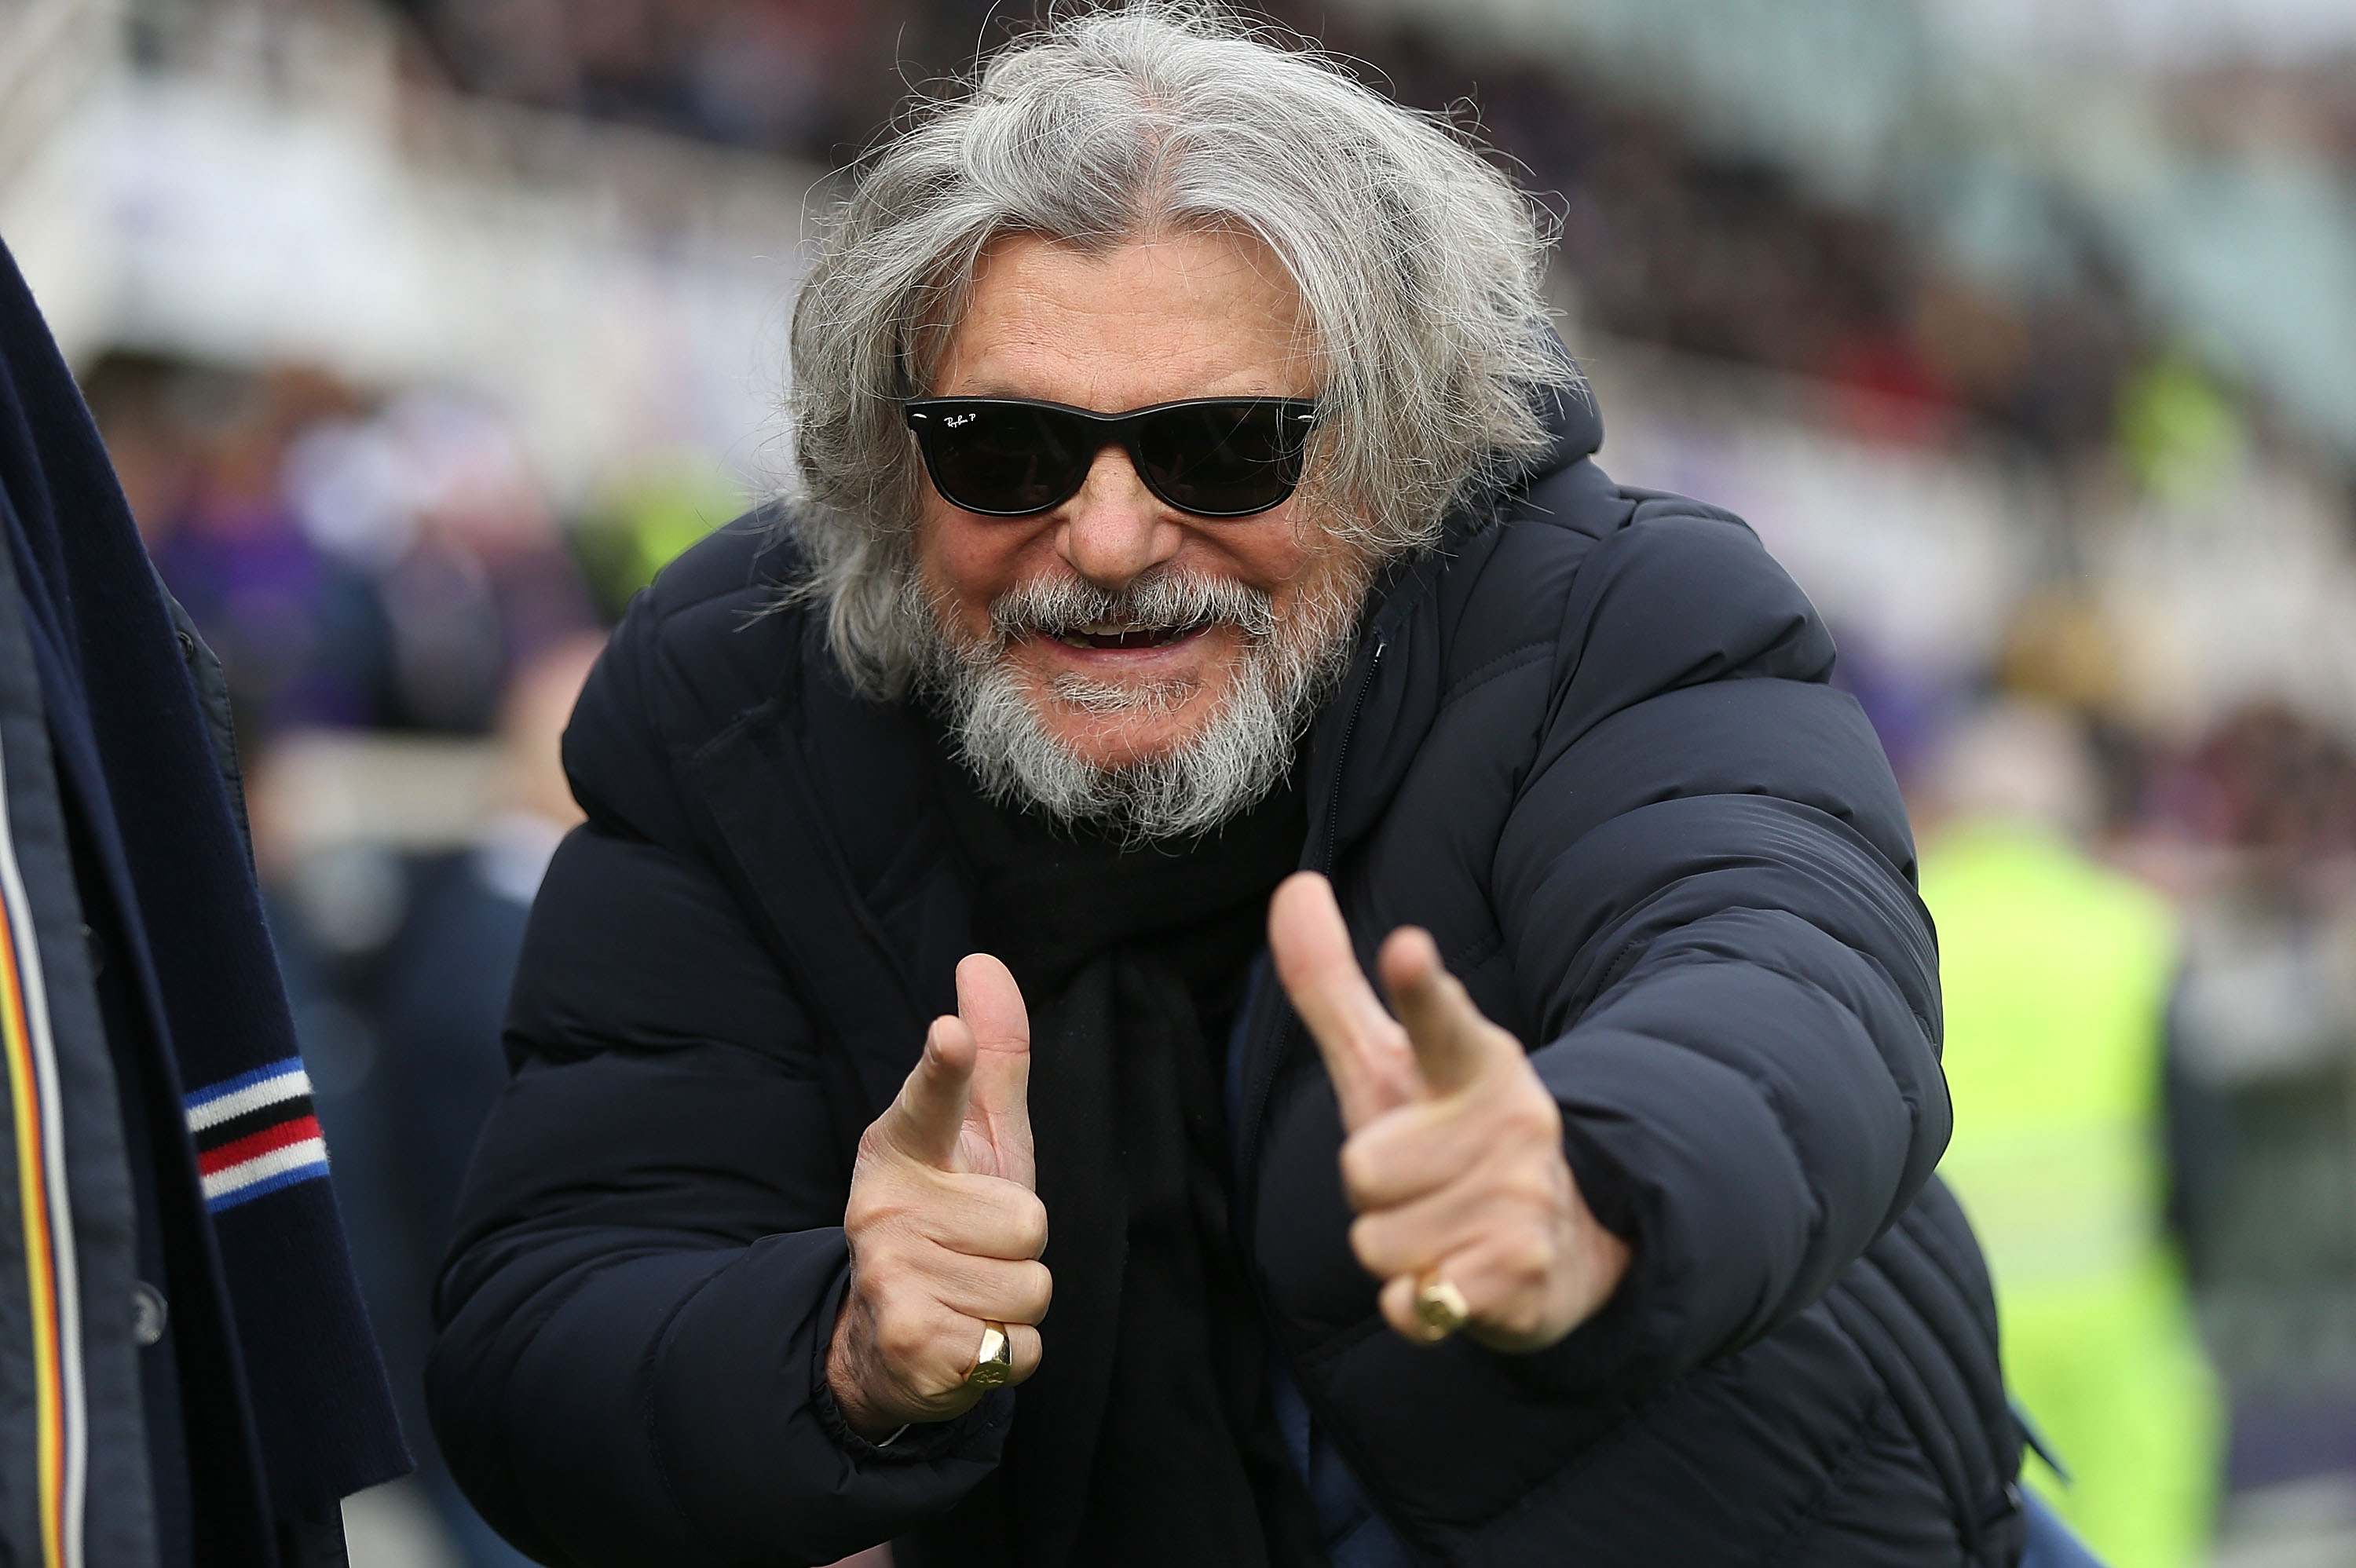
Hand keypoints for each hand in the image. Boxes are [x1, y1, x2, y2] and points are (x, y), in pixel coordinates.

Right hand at [828, 954, 1050, 1437]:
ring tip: (968, 1296)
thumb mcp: (975, 1142)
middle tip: (974, 1254)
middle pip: (1029, 1221)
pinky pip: (1023, 1345)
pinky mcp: (914, 1344)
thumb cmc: (948, 1222)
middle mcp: (883, 1208)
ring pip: (1031, 1286)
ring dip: (1016, 1303)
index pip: (929, 1101)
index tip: (949, 1038)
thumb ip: (991, 1059)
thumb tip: (981, 960)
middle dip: (1021, 1250)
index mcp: (902, 1148)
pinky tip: (964, 1340)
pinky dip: (1009, 1352)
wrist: (884, 1344)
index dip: (944, 1070)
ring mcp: (892, 1278)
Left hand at [1268, 873, 1629, 1351]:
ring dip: (1395, 1250)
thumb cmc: (1449, 1141)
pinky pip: (1411, 1302)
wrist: (1562, 1250)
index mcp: (1476, 1061)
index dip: (1421, 988)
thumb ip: (1334, 984)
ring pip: (1376, 1241)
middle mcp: (1512, 1121)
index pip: (1439, 1019)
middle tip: (1425, 1185)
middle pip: (1361, 1167)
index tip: (1407, 949)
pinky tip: (1460, 1284)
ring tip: (1447, 1230)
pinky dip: (1418, 1306)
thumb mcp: (1389, 1063)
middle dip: (1374, 1191)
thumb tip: (1292, 885)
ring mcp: (1521, 1199)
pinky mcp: (1519, 1279)